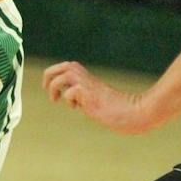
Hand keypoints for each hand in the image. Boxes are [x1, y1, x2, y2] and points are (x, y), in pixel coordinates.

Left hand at [42, 60, 156, 133]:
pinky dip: (69, 100)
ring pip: (64, 75)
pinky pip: (71, 92)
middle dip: (49, 75)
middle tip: (46, 89)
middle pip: (62, 67)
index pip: (66, 67)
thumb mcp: (96, 101)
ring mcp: (89, 86)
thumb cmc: (118, 110)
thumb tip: (72, 99)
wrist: (133, 113)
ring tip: (55, 99)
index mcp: (88, 79)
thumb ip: (85, 96)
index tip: (52, 89)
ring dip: (54, 87)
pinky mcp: (90, 94)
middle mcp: (87, 79)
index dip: (54, 75)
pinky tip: (77, 108)